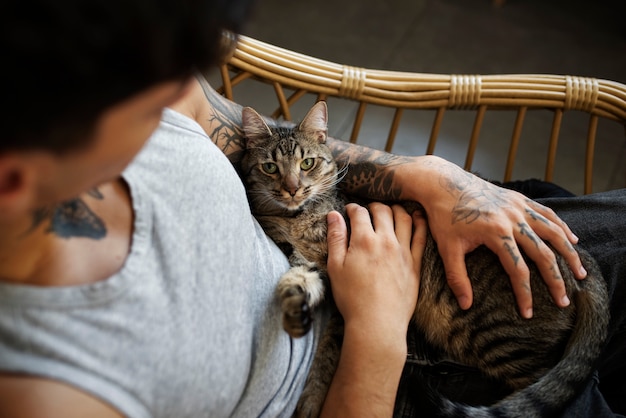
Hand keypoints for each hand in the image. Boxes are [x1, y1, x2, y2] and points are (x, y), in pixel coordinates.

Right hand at [321, 203, 426, 417]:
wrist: (377, 323)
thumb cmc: (352, 297)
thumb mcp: (335, 267)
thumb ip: (335, 238)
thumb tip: (333, 215)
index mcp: (363, 240)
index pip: (359, 212)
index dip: (352, 208)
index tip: (349, 211)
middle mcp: (385, 241)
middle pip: (383, 210)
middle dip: (373, 205)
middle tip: (368, 210)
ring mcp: (403, 251)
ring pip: (404, 217)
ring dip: (396, 209)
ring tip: (389, 211)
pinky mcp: (415, 264)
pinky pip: (421, 236)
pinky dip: (419, 222)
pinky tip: (416, 218)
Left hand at [417, 157, 585, 317]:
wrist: (442, 183)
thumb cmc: (443, 215)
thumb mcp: (446, 248)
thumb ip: (457, 277)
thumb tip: (466, 306)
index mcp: (496, 232)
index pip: (518, 270)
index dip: (525, 294)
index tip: (528, 313)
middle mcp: (512, 218)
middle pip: (543, 253)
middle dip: (555, 280)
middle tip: (563, 301)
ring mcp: (518, 206)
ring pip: (553, 231)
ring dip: (568, 253)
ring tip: (580, 273)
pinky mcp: (518, 198)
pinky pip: (547, 213)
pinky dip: (562, 227)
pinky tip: (572, 240)